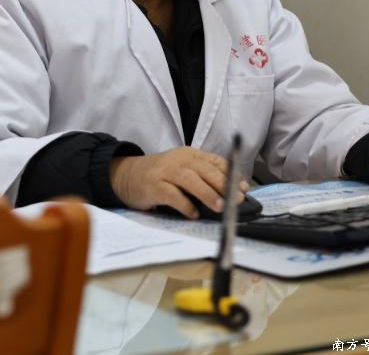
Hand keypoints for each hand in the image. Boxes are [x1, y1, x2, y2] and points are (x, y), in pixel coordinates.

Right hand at [109, 147, 249, 218]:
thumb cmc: (159, 175)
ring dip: (208, 194)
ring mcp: (164, 172)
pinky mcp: (153, 186)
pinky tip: (192, 214)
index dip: (231, 174)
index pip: (215, 161)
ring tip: (220, 207)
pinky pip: (172, 195)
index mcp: (189, 155)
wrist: (125, 175)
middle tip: (236, 199)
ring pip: (191, 180)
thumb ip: (202, 178)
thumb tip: (230, 195)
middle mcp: (178, 160)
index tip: (243, 188)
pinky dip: (184, 205)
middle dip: (224, 185)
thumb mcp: (182, 170)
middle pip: (205, 169)